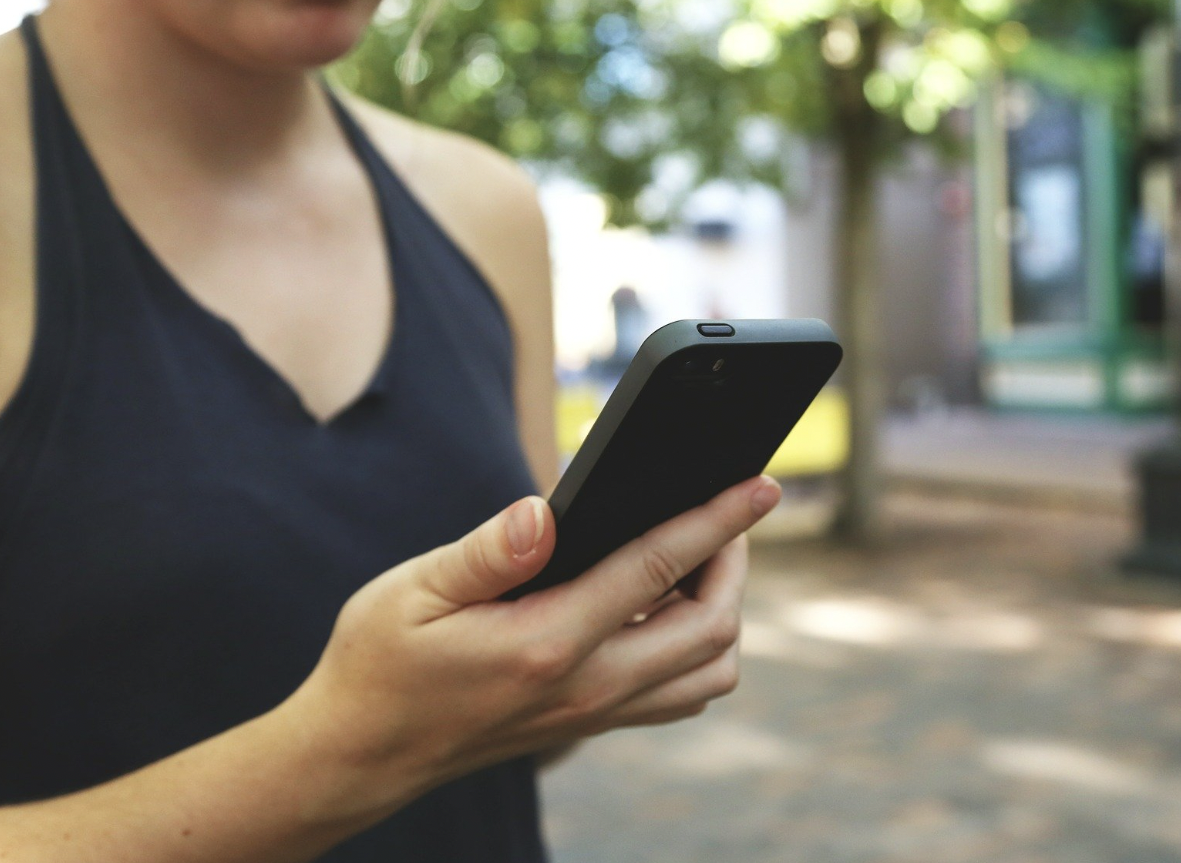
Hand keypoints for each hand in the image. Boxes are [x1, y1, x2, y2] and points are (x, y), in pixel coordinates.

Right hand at [284, 474, 779, 799]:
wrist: (361, 753)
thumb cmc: (380, 662)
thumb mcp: (412, 592)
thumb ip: (486, 551)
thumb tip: (544, 511)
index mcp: (546, 644)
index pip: (659, 570)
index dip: (717, 521)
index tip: (760, 486)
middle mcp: (586, 689)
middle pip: (712, 630)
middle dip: (734, 563)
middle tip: (725, 513)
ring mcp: (594, 715)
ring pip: (709, 674)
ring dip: (723, 613)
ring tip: (701, 559)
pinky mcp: (592, 724)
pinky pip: (679, 694)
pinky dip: (696, 649)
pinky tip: (662, 606)